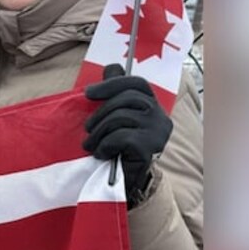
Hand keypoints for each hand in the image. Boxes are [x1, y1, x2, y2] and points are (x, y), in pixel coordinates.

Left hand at [83, 64, 171, 204]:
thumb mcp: (115, 117)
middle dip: (100, 114)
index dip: (111, 84)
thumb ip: (115, 92)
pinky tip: (102, 154)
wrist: (124, 183)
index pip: (136, 83)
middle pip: (126, 99)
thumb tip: (112, 66)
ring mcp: (158, 132)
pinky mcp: (150, 148)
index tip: (88, 93)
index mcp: (153, 105)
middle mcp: (160, 116)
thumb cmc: (117, 148)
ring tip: (90, 144)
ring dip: (98, 132)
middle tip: (87, 130)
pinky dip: (105, 145)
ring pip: (121, 117)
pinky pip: (121, 137)